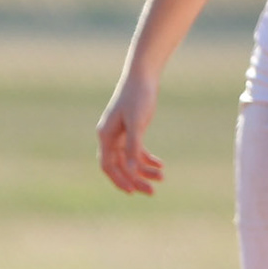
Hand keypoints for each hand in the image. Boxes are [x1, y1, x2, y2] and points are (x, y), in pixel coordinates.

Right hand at [96, 70, 165, 195]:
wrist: (142, 76)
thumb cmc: (138, 97)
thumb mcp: (137, 123)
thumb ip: (132, 147)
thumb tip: (130, 169)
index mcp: (106, 136)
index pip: (108, 165)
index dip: (118, 180)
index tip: (131, 192)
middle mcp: (110, 138)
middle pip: (120, 166)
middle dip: (135, 179)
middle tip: (151, 192)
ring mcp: (120, 135)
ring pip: (130, 160)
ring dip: (144, 170)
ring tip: (161, 177)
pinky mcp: (131, 131)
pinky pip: (137, 151)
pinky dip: (147, 159)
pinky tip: (160, 165)